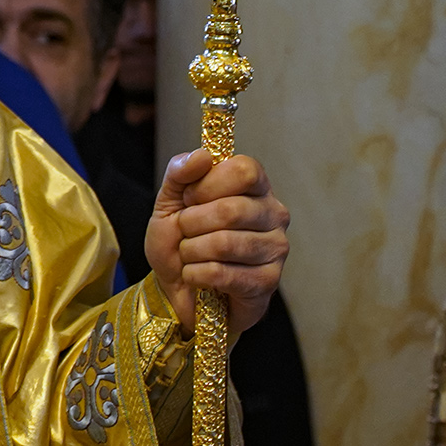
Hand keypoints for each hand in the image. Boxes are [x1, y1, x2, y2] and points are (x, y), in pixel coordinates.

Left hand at [149, 150, 290, 330]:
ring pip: (224, 243)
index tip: (189, 198)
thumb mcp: (168, 202)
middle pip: (231, 209)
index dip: (206, 184)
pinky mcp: (269, 281)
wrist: (176, 290)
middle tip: (185, 232)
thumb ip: (180, 174)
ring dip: (191, 251)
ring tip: (191, 255)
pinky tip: (197, 277)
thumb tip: (202, 156)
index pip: (244, 169)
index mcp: (255, 187)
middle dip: (191, 223)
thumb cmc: (179, 242)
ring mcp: (276, 248)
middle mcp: (274, 214)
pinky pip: (221, 273)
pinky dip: (195, 275)